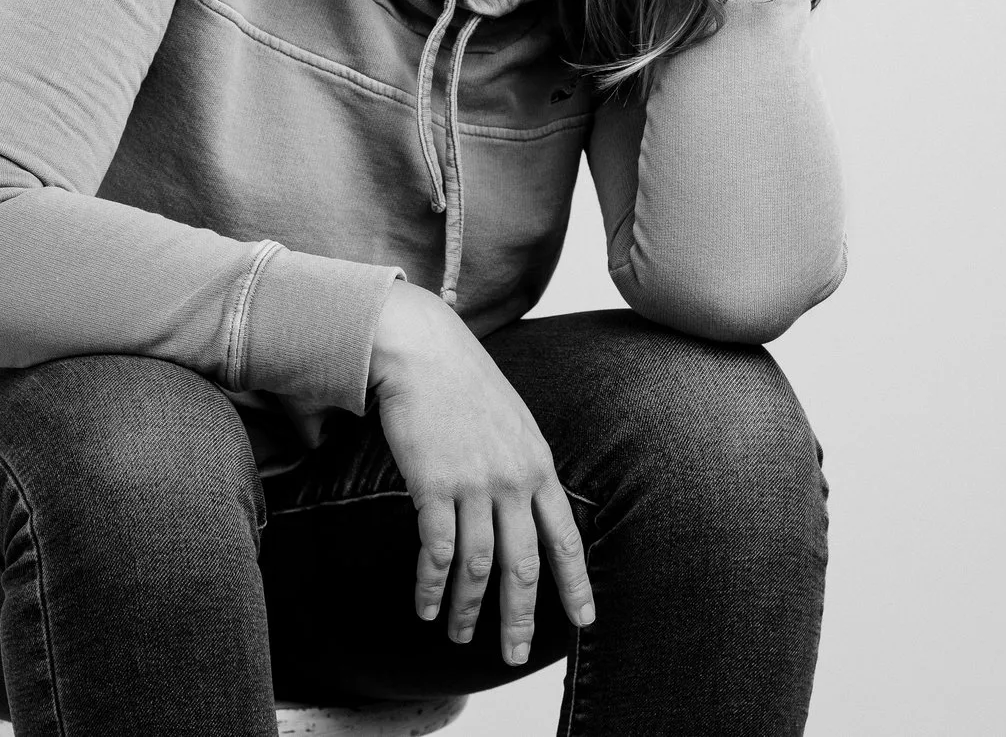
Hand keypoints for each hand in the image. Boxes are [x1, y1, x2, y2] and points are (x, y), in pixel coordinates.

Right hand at [368, 280, 595, 663]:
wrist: (423, 351)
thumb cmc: (464, 385)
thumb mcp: (514, 423)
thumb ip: (525, 467)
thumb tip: (527, 511)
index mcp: (538, 466)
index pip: (565, 537)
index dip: (575, 584)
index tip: (583, 621)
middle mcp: (513, 480)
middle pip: (523, 566)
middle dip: (519, 617)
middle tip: (512, 655)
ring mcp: (474, 484)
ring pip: (478, 566)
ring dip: (467, 608)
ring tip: (459, 636)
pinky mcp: (433, 485)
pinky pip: (436, 551)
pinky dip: (431, 585)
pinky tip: (425, 606)